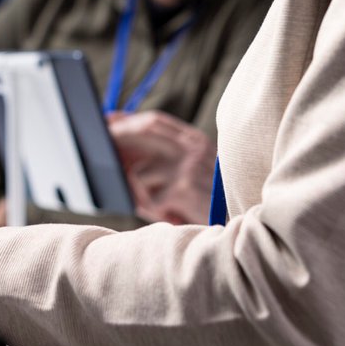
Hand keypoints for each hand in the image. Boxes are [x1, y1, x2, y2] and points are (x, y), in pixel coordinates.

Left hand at [106, 111, 215, 225]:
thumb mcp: (192, 178)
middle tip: (101, 147)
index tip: (106, 119)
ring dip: (141, 195)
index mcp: (195, 142)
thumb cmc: (213, 207)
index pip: (156, 121)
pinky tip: (169, 217)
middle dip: (120, 139)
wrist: (243, 227)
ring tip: (161, 209)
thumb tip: (123, 165)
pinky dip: (153, 211)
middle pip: (145, 131)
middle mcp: (193, 148)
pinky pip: (148, 199)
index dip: (128, 120)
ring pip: (140, 172)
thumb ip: (164, 166)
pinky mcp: (184, 187)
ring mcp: (189, 165)